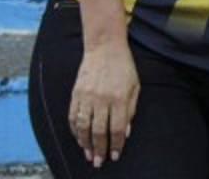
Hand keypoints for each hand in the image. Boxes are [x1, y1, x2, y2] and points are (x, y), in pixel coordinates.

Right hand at [69, 40, 139, 167]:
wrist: (105, 47)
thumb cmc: (124, 67)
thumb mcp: (135, 86)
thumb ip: (130, 110)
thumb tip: (125, 132)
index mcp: (120, 97)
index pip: (117, 128)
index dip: (116, 144)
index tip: (115, 155)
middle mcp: (102, 99)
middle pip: (99, 131)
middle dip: (99, 149)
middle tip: (98, 162)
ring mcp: (87, 96)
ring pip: (83, 127)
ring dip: (85, 143)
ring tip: (88, 154)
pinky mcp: (76, 93)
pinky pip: (73, 116)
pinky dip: (75, 130)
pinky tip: (79, 138)